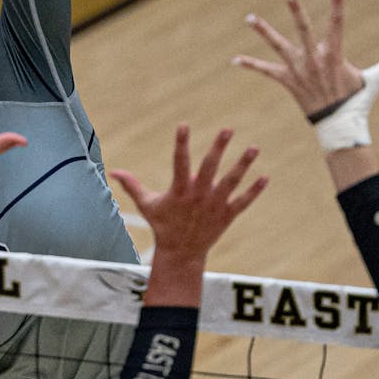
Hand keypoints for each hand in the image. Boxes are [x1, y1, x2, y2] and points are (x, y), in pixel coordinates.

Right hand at [108, 126, 266, 264]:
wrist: (181, 253)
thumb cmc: (163, 226)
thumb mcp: (146, 205)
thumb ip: (132, 186)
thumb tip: (112, 172)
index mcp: (180, 190)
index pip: (179, 162)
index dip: (181, 143)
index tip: (184, 125)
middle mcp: (199, 196)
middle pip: (210, 167)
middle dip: (218, 148)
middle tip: (227, 129)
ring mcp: (214, 205)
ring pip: (231, 182)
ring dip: (243, 165)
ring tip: (253, 147)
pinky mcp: (227, 215)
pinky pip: (243, 202)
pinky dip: (254, 191)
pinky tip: (265, 177)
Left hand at [234, 0, 378, 116]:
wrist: (339, 126)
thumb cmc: (357, 100)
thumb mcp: (375, 80)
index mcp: (334, 54)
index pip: (337, 23)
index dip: (337, 4)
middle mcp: (313, 59)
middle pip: (303, 30)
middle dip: (296, 11)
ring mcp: (298, 70)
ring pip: (278, 46)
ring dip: (263, 32)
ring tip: (249, 18)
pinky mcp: (287, 81)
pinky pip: (266, 72)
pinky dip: (251, 65)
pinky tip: (234, 60)